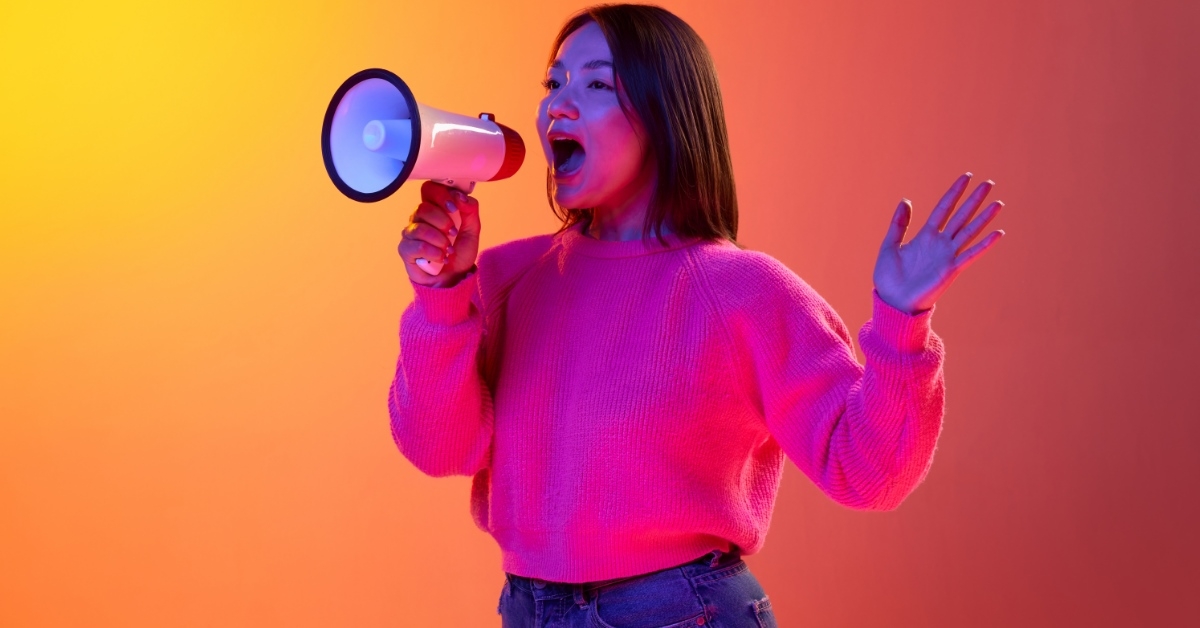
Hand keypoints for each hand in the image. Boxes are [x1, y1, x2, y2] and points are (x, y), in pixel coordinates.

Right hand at [398, 180, 481, 287]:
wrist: (454, 278)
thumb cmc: (459, 252)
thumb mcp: (472, 229)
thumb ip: (470, 210)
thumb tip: (460, 197)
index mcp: (434, 208)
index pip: (429, 189)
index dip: (441, 196)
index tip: (454, 209)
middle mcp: (419, 218)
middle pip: (423, 208)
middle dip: (443, 221)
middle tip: (453, 233)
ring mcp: (410, 233)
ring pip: (420, 228)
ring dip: (440, 240)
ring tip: (449, 250)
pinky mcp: (405, 250)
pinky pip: (416, 246)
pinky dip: (433, 253)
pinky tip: (441, 258)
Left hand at [873, 172, 1004, 313]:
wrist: (892, 301)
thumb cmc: (888, 277)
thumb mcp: (890, 245)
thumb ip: (899, 224)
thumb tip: (906, 200)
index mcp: (925, 236)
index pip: (943, 208)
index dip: (954, 193)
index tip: (966, 177)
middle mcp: (940, 243)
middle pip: (961, 216)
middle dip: (974, 200)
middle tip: (988, 183)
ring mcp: (947, 256)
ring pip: (969, 231)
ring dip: (984, 218)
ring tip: (998, 203)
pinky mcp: (951, 270)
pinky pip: (971, 254)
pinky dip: (984, 245)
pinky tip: (997, 233)